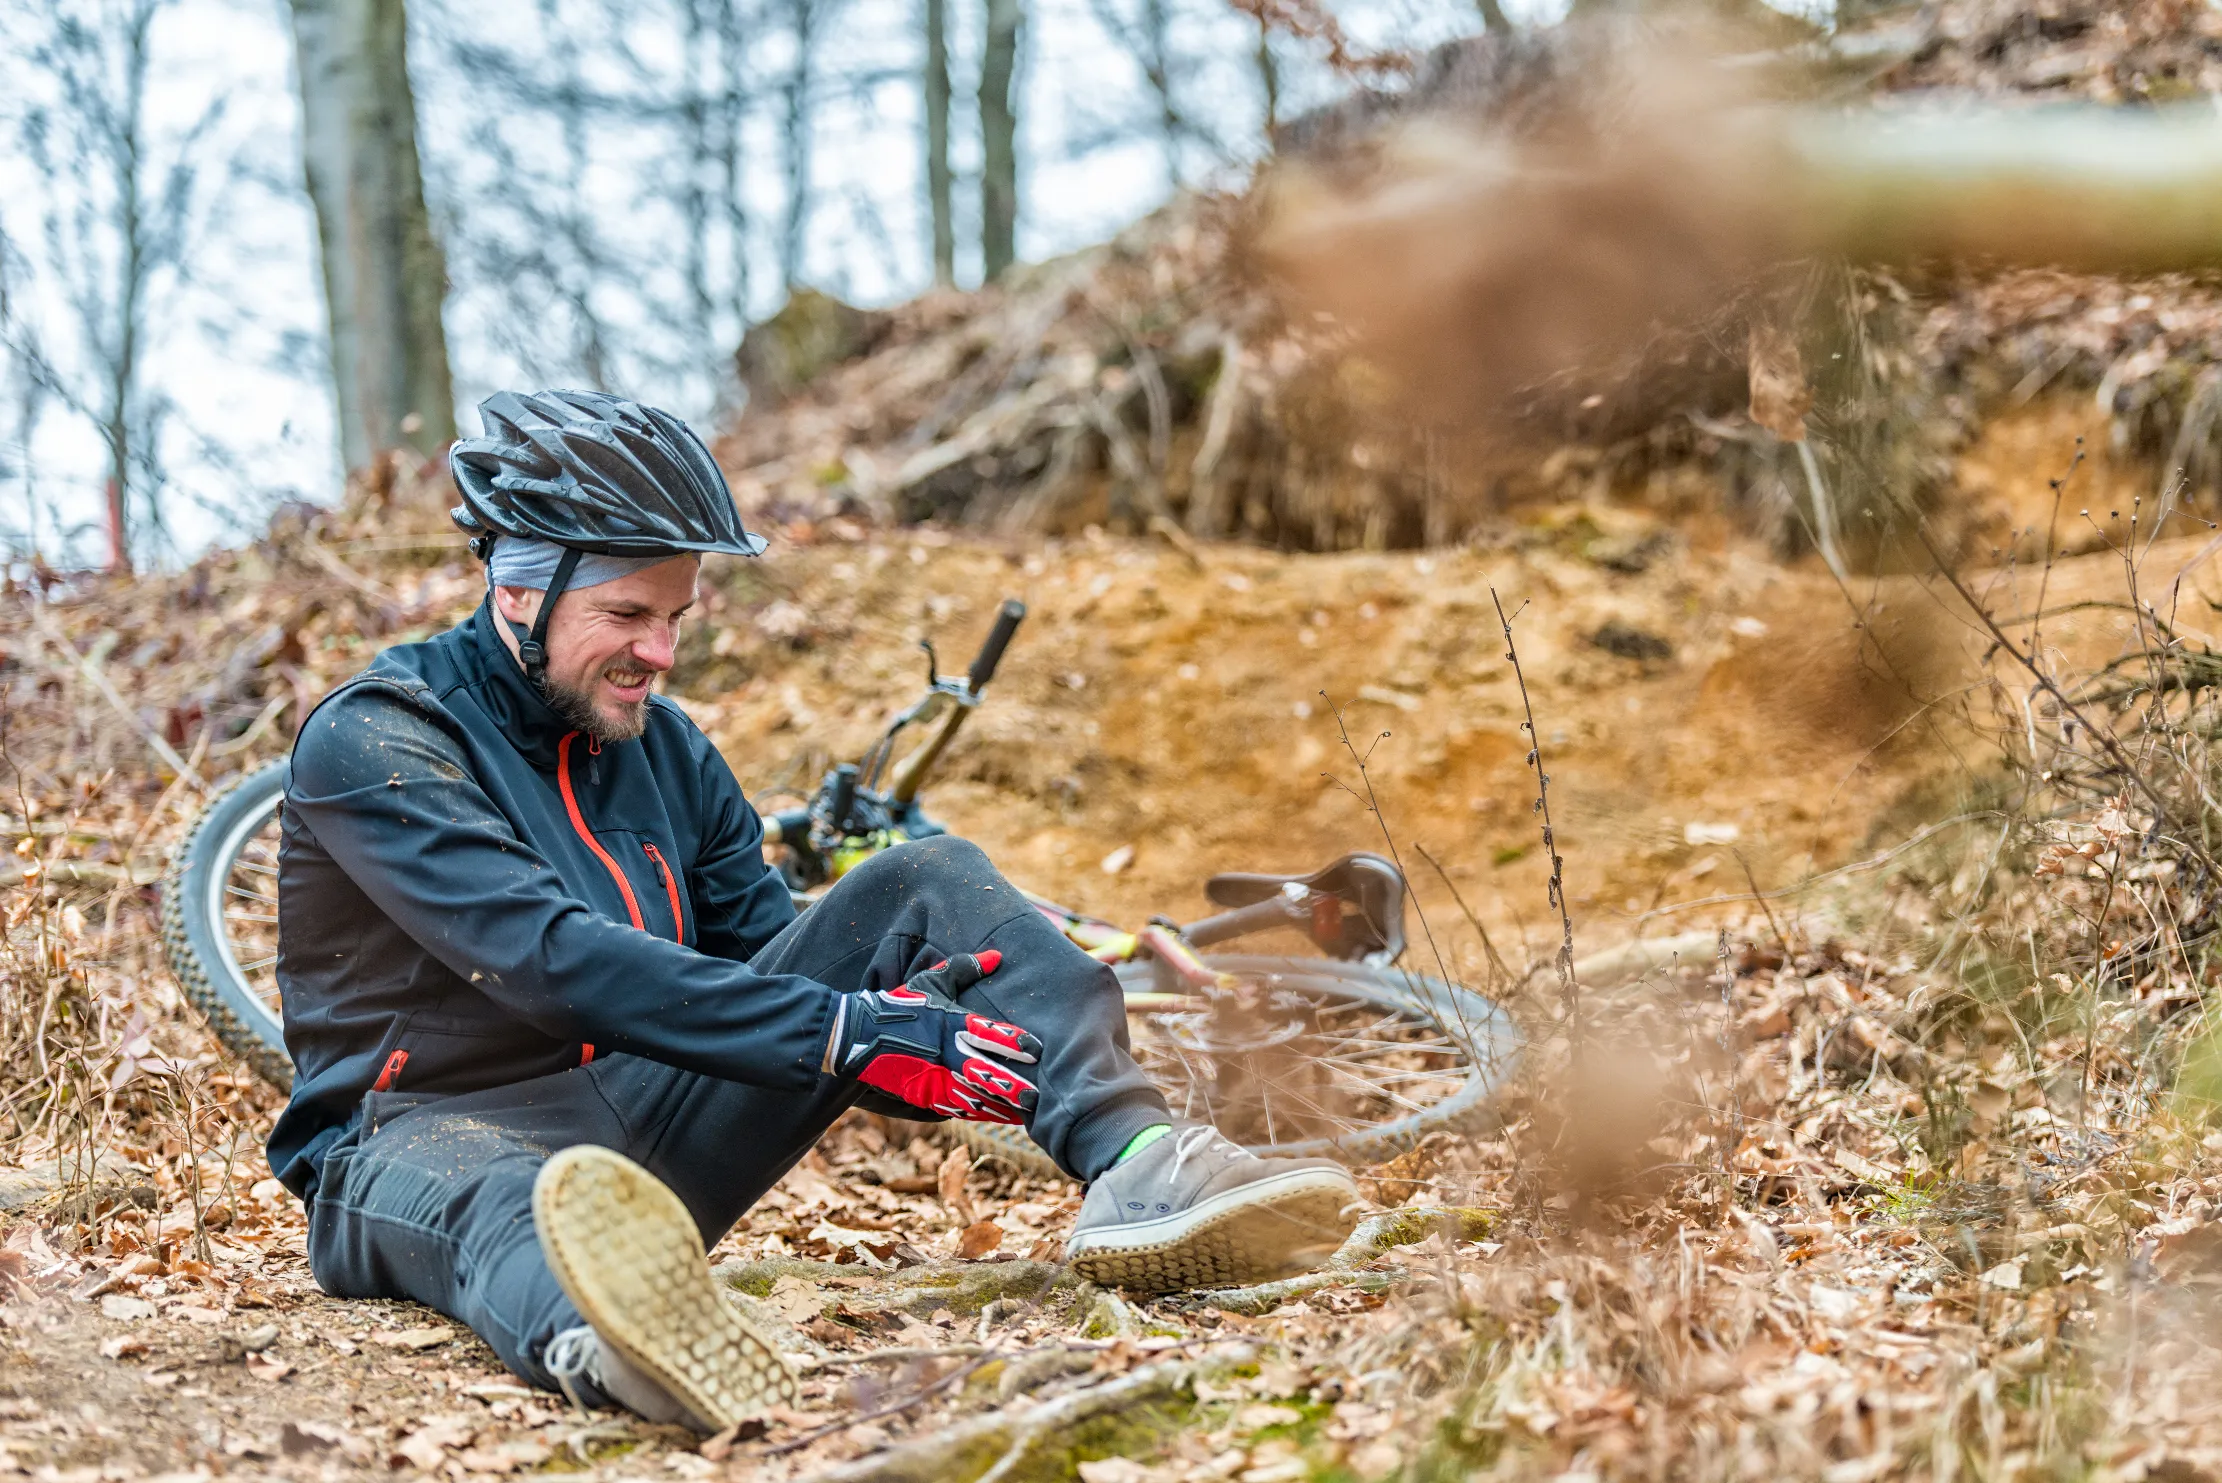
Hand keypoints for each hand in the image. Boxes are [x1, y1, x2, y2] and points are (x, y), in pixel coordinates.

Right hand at [824, 951, 1040, 1123]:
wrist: (858, 1035)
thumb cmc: (900, 1004)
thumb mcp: (931, 980)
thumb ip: (966, 968)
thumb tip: (996, 956)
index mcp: (952, 1023)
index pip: (989, 1034)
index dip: (1014, 1042)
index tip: (1036, 1049)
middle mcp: (947, 1052)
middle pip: (986, 1073)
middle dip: (1012, 1086)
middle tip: (1036, 1096)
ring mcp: (935, 1077)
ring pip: (975, 1097)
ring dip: (1001, 1106)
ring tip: (1025, 1113)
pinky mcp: (924, 1094)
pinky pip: (958, 1108)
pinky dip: (981, 1113)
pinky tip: (999, 1117)